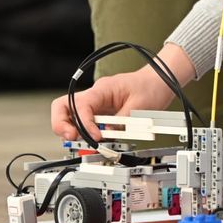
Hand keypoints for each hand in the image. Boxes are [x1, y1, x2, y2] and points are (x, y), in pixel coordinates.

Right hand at [49, 44, 196, 140]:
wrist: (160, 80)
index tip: (96, 136)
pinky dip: (84, 131)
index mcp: (103, 89)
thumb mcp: (140, 106)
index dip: (84, 124)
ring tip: (85, 142)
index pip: (81, 106)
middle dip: (62, 125)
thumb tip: (107, 134)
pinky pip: (84, 121)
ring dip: (72, 130)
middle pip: (62, 106)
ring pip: (69, 115)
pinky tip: (94, 139)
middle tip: (72, 139)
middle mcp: (95, 94)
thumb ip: (121, 121)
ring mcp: (96, 102)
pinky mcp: (101, 111)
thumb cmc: (152, 87)